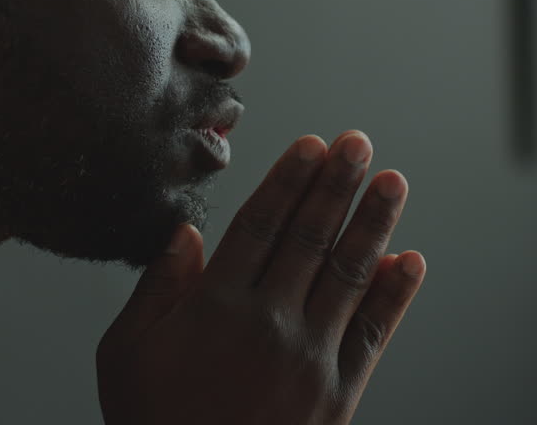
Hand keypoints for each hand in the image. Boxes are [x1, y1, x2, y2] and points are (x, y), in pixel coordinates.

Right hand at [96, 131, 424, 424]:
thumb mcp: (126, 355)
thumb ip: (156, 288)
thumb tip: (185, 233)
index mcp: (217, 307)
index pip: (261, 225)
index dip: (290, 180)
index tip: (311, 145)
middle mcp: (270, 324)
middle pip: (310, 237)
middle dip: (337, 185)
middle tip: (359, 143)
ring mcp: (310, 358)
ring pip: (349, 274)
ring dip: (374, 223)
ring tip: (393, 182)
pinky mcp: (338, 394)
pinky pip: (373, 333)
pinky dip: (395, 295)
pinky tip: (410, 261)